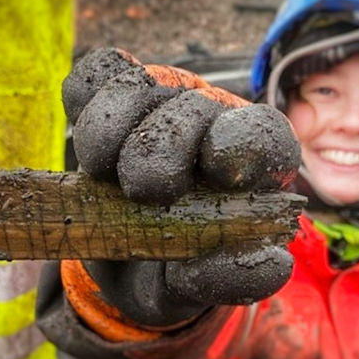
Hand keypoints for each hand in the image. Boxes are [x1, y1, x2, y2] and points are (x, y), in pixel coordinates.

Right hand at [60, 48, 299, 332]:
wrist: (120, 261)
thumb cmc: (171, 269)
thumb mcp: (194, 286)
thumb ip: (228, 275)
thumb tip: (274, 263)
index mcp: (249, 167)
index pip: (264, 134)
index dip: (243, 141)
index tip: (219, 169)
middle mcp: (208, 123)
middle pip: (193, 108)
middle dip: (162, 149)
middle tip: (142, 190)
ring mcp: (160, 103)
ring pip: (139, 84)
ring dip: (110, 126)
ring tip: (99, 168)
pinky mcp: (112, 98)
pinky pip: (98, 72)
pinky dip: (85, 95)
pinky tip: (84, 131)